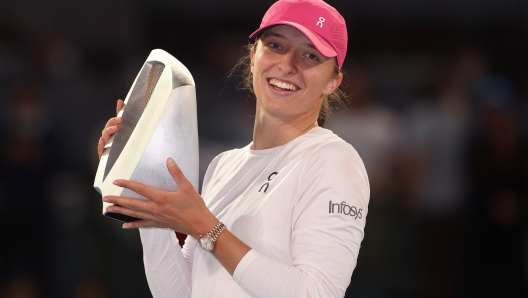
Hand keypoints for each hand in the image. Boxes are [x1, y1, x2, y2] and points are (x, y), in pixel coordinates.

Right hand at [97, 99, 124, 158]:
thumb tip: (121, 102)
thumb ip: (125, 119)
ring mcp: (106, 146)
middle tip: (121, 120)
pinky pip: (100, 150)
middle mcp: (109, 138)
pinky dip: (100, 145)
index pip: (113, 122)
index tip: (121, 105)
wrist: (125, 166)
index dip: (116, 114)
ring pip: (104, 137)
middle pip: (108, 128)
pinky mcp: (104, 155)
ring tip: (116, 128)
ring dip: (109, 131)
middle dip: (113, 122)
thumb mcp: (127, 134)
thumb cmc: (125, 149)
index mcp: (114, 133)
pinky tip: (102, 141)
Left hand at [102, 157, 218, 238]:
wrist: (200, 224)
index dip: (127, 184)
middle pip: (132, 204)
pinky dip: (133, 224)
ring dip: (121, 211)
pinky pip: (143, 225)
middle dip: (118, 200)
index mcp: (161, 198)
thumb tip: (169, 160)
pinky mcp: (159, 224)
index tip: (116, 181)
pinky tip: (124, 225)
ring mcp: (156, 218)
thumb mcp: (187, 187)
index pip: (140, 189)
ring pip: (134, 214)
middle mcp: (155, 209)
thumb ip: (177, 173)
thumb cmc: (194, 206)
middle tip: (105, 198)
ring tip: (109, 209)